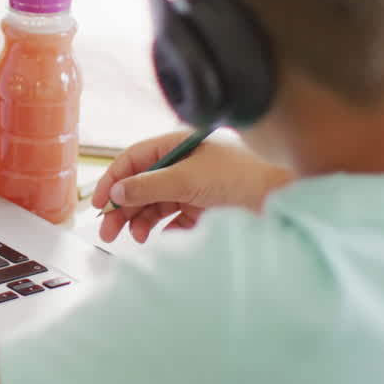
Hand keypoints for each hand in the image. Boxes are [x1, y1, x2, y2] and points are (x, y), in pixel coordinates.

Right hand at [90, 130, 292, 243]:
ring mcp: (193, 187)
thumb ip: (148, 185)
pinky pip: (173, 220)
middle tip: (108, 231)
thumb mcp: (187, 178)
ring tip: (136, 238)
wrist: (285, 200)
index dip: (112, 181)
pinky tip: (158, 238)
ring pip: (155, 204)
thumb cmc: (241, 178)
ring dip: (141, 220)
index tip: (98, 203)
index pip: (133, 160)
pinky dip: (162, 229)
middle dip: (123, 207)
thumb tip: (115, 193)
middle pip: (140, 185)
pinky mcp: (204, 208)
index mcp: (176, 145)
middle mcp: (182, 164)